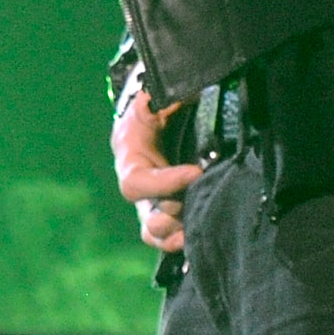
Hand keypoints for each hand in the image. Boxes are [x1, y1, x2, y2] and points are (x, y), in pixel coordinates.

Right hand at [111, 85, 201, 254]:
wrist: (147, 125)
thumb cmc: (148, 111)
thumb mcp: (148, 100)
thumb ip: (156, 97)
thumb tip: (173, 91)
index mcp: (130, 162)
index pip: (137, 184)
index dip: (165, 183)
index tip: (196, 171)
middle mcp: (139, 191)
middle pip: (147, 217)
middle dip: (175, 212)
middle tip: (202, 196)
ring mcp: (151, 205)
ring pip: (155, 233)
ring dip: (178, 233)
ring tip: (203, 221)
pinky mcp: (166, 213)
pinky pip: (167, 239)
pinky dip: (181, 242)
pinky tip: (203, 236)